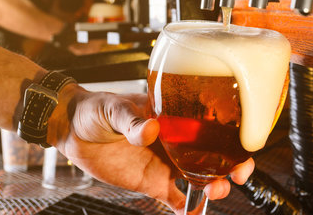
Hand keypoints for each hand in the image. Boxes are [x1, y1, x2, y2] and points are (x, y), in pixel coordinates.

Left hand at [47, 85, 254, 213]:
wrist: (72, 130)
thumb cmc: (96, 109)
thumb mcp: (113, 109)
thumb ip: (132, 121)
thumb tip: (152, 129)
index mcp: (174, 117)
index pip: (210, 127)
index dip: (230, 138)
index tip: (240, 150)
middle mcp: (176, 141)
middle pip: (212, 156)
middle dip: (230, 167)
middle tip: (234, 178)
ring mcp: (166, 163)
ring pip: (199, 179)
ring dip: (213, 188)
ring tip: (214, 193)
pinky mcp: (152, 182)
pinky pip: (175, 198)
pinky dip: (188, 208)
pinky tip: (194, 214)